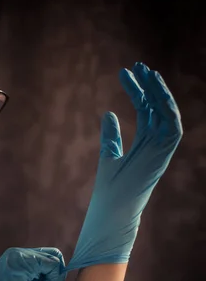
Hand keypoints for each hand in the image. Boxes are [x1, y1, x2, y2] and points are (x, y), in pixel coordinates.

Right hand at [0, 247, 66, 280]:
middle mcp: (20, 255)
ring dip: (53, 279)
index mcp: (18, 263)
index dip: (53, 274)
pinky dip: (51, 280)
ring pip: (54, 259)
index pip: (46, 260)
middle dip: (56, 275)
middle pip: (53, 255)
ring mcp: (20, 255)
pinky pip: (51, 264)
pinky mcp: (23, 259)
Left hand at [67, 62, 182, 269]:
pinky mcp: (162, 158)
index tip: (126, 72)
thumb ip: (111, 135)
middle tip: (137, 65)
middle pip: (157, 109)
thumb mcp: (108, 154)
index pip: (146, 111)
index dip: (139, 91)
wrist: (110, 215)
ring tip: (146, 71)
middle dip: (150, 85)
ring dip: (159, 92)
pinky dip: (168, 109)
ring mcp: (161, 152)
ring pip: (168, 114)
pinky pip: (173, 128)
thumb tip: (108, 113)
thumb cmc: (109, 192)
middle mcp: (156, 146)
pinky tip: (155, 90)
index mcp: (145, 145)